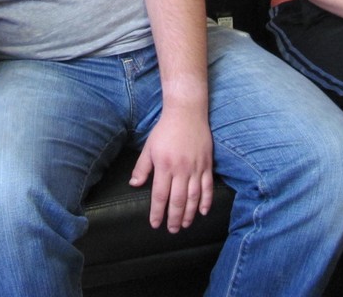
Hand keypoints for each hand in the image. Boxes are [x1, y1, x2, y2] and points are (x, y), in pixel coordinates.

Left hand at [129, 106, 213, 232]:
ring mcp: (196, 167)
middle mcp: (181, 169)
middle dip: (174, 218)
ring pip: (194, 197)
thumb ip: (142, 168)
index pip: (160, 195)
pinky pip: (207, 186)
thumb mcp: (149, 147)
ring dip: (189, 214)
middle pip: (178, 200)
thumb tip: (134, 184)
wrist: (186, 113)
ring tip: (185, 225)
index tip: (155, 223)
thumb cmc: (165, 130)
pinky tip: (202, 211)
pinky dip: (206, 201)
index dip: (157, 212)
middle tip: (172, 230)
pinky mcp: (207, 164)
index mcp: (164, 166)